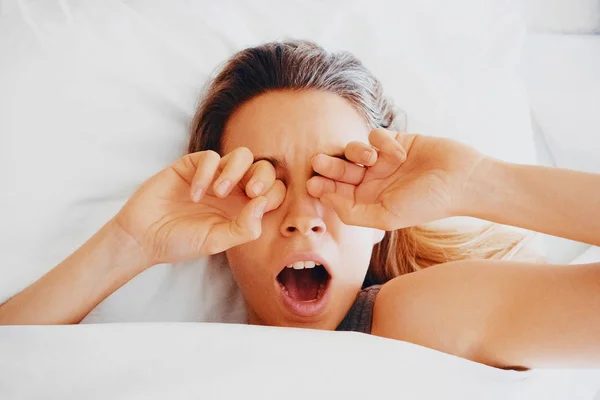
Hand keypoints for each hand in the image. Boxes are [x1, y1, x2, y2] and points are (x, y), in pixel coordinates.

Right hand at [114, 147, 284, 266]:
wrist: (144, 236)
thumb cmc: (181, 242)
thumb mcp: (217, 242)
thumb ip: (243, 227)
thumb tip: (262, 204)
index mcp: (244, 209)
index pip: (273, 192)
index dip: (274, 195)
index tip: (259, 206)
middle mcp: (233, 190)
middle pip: (263, 168)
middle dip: (263, 177)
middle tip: (251, 192)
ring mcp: (213, 176)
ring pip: (242, 156)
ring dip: (236, 171)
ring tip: (220, 192)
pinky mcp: (192, 166)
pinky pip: (210, 157)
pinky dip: (207, 173)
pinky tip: (194, 194)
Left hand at [306, 128, 484, 229]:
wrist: (462, 179)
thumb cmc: (426, 203)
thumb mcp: (386, 216)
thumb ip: (354, 213)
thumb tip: (327, 199)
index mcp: (369, 200)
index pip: (339, 192)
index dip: (324, 187)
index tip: (312, 183)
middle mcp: (374, 181)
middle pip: (341, 169)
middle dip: (330, 166)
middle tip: (317, 162)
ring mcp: (384, 160)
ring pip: (355, 150)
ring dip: (356, 152)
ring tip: (368, 159)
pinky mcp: (396, 141)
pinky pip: (376, 136)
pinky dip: (382, 142)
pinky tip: (397, 152)